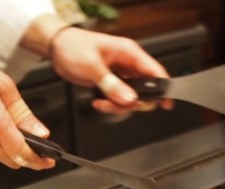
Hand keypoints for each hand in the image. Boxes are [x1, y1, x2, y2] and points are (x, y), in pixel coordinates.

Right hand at [0, 27, 53, 169]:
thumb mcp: (3, 87)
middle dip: (25, 155)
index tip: (48, 162)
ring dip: (6, 148)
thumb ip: (24, 114)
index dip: (38, 160)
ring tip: (3, 126)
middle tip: (36, 149)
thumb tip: (39, 132)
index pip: (22, 151)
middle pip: (11, 159)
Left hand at [48, 27, 173, 114]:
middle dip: (133, 103)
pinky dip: (111, 105)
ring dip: (119, 106)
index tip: (166, 104)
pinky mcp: (112, 83)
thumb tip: (129, 98)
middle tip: (119, 104)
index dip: (164, 88)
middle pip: (145, 90)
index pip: (155, 71)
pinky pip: (119, 99)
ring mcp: (121, 75)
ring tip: (102, 103)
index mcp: (129, 53)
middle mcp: (128, 64)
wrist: (58, 49)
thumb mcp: (92, 66)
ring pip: (132, 98)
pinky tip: (99, 102)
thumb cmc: (74, 47)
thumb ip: (111, 84)